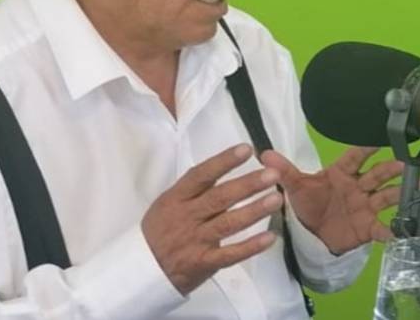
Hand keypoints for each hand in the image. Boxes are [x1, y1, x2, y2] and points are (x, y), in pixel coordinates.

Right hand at [142, 143, 283, 294]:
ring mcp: (196, 240)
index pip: (202, 175)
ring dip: (254, 211)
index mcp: (177, 198)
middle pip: (220, 197)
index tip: (246, 150)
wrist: (142, 269)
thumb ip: (192, 190)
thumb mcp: (166, 204)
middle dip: (248, 185)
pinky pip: (230, 254)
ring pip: (228, 223)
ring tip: (276, 199)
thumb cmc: (158, 231)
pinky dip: (250, 246)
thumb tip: (219, 169)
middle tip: (272, 174)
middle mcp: (187, 216)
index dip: (224, 161)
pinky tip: (270, 237)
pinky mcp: (204, 262)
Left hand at [260, 147, 402, 254]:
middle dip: (390, 169)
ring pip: (386, 196)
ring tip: (417, 189)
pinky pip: (382, 228)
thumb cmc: (308, 204)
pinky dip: (391, 231)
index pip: (354, 157)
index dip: (365, 148)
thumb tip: (263, 154)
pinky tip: (401, 231)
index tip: (378, 139)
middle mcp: (357, 186)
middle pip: (376, 174)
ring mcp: (365, 206)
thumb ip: (284, 170)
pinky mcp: (367, 227)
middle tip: (404, 163)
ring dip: (401, 193)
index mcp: (340, 173)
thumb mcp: (295, 187)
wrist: (312, 235)